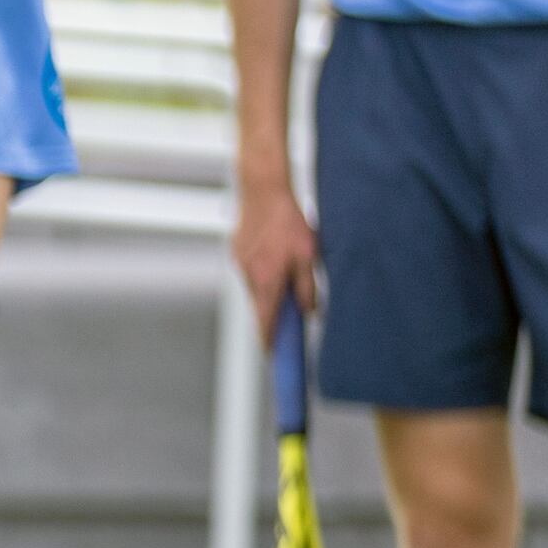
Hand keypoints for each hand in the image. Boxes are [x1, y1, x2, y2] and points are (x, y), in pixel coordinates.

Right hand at [232, 173, 318, 343]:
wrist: (263, 192)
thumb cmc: (289, 223)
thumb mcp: (309, 256)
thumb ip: (308, 287)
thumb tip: (310, 312)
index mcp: (268, 282)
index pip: (265, 322)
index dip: (268, 342)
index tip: (272, 356)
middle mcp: (250, 277)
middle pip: (259, 307)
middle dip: (271, 317)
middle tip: (285, 323)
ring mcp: (240, 265)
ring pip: (255, 288)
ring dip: (268, 291)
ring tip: (284, 276)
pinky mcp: (237, 252)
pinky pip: (250, 271)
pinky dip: (261, 274)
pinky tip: (273, 258)